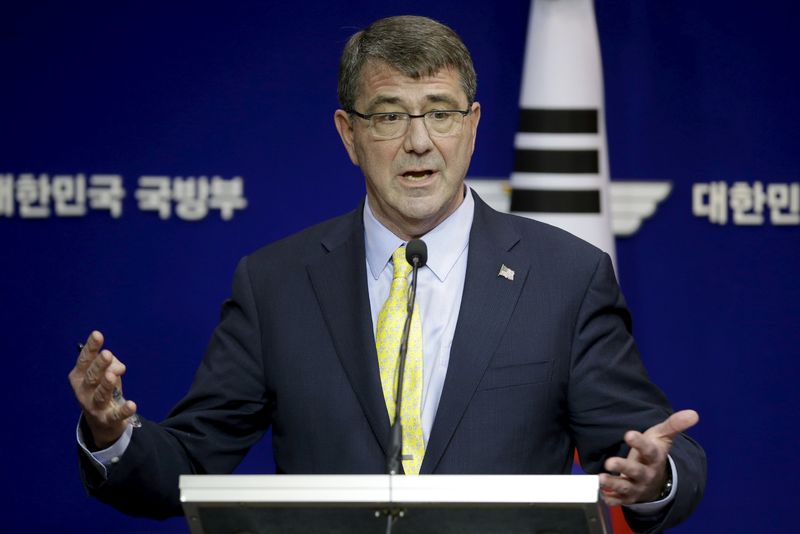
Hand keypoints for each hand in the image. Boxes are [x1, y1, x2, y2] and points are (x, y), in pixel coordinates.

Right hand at [68, 331, 137, 448]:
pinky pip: (116, 415)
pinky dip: (124, 410)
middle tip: (107, 354)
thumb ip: (111, 365)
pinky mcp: (107, 419)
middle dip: (99, 365)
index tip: (97, 334)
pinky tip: (131, 404)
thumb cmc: (102, 389)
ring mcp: (94, 407)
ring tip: (112, 375)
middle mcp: (83, 392)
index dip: (91, 348)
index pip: (84, 361)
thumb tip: (117, 368)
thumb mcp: (105, 374)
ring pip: (100, 395)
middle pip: (91, 377)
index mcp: (79, 377)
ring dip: (106, 385)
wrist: (101, 422)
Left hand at [599, 409, 698, 505]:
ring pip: (625, 487)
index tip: (629, 434)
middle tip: (609, 462)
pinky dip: (610, 499)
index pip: (648, 450)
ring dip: (613, 484)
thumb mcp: (663, 437)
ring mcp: (637, 486)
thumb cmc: (655, 453)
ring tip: (601, 479)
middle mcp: (646, 473)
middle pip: (635, 471)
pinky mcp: (627, 497)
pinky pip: (618, 500)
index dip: (639, 442)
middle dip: (623, 467)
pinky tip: (601, 495)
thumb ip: (674, 425)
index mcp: (654, 457)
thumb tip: (693, 413)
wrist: (658, 481)